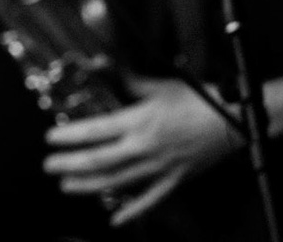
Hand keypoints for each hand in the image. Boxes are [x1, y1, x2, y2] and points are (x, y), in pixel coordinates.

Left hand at [42, 75, 241, 227]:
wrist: (233, 121)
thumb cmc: (197, 100)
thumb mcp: (158, 85)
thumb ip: (125, 78)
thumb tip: (97, 62)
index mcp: (139, 122)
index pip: (95, 131)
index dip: (70, 137)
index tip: (51, 139)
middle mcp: (145, 147)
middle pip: (100, 160)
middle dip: (71, 164)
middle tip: (49, 165)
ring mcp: (160, 167)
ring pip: (118, 181)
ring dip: (89, 186)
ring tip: (66, 186)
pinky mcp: (175, 181)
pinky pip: (151, 200)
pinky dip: (133, 212)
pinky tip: (116, 220)